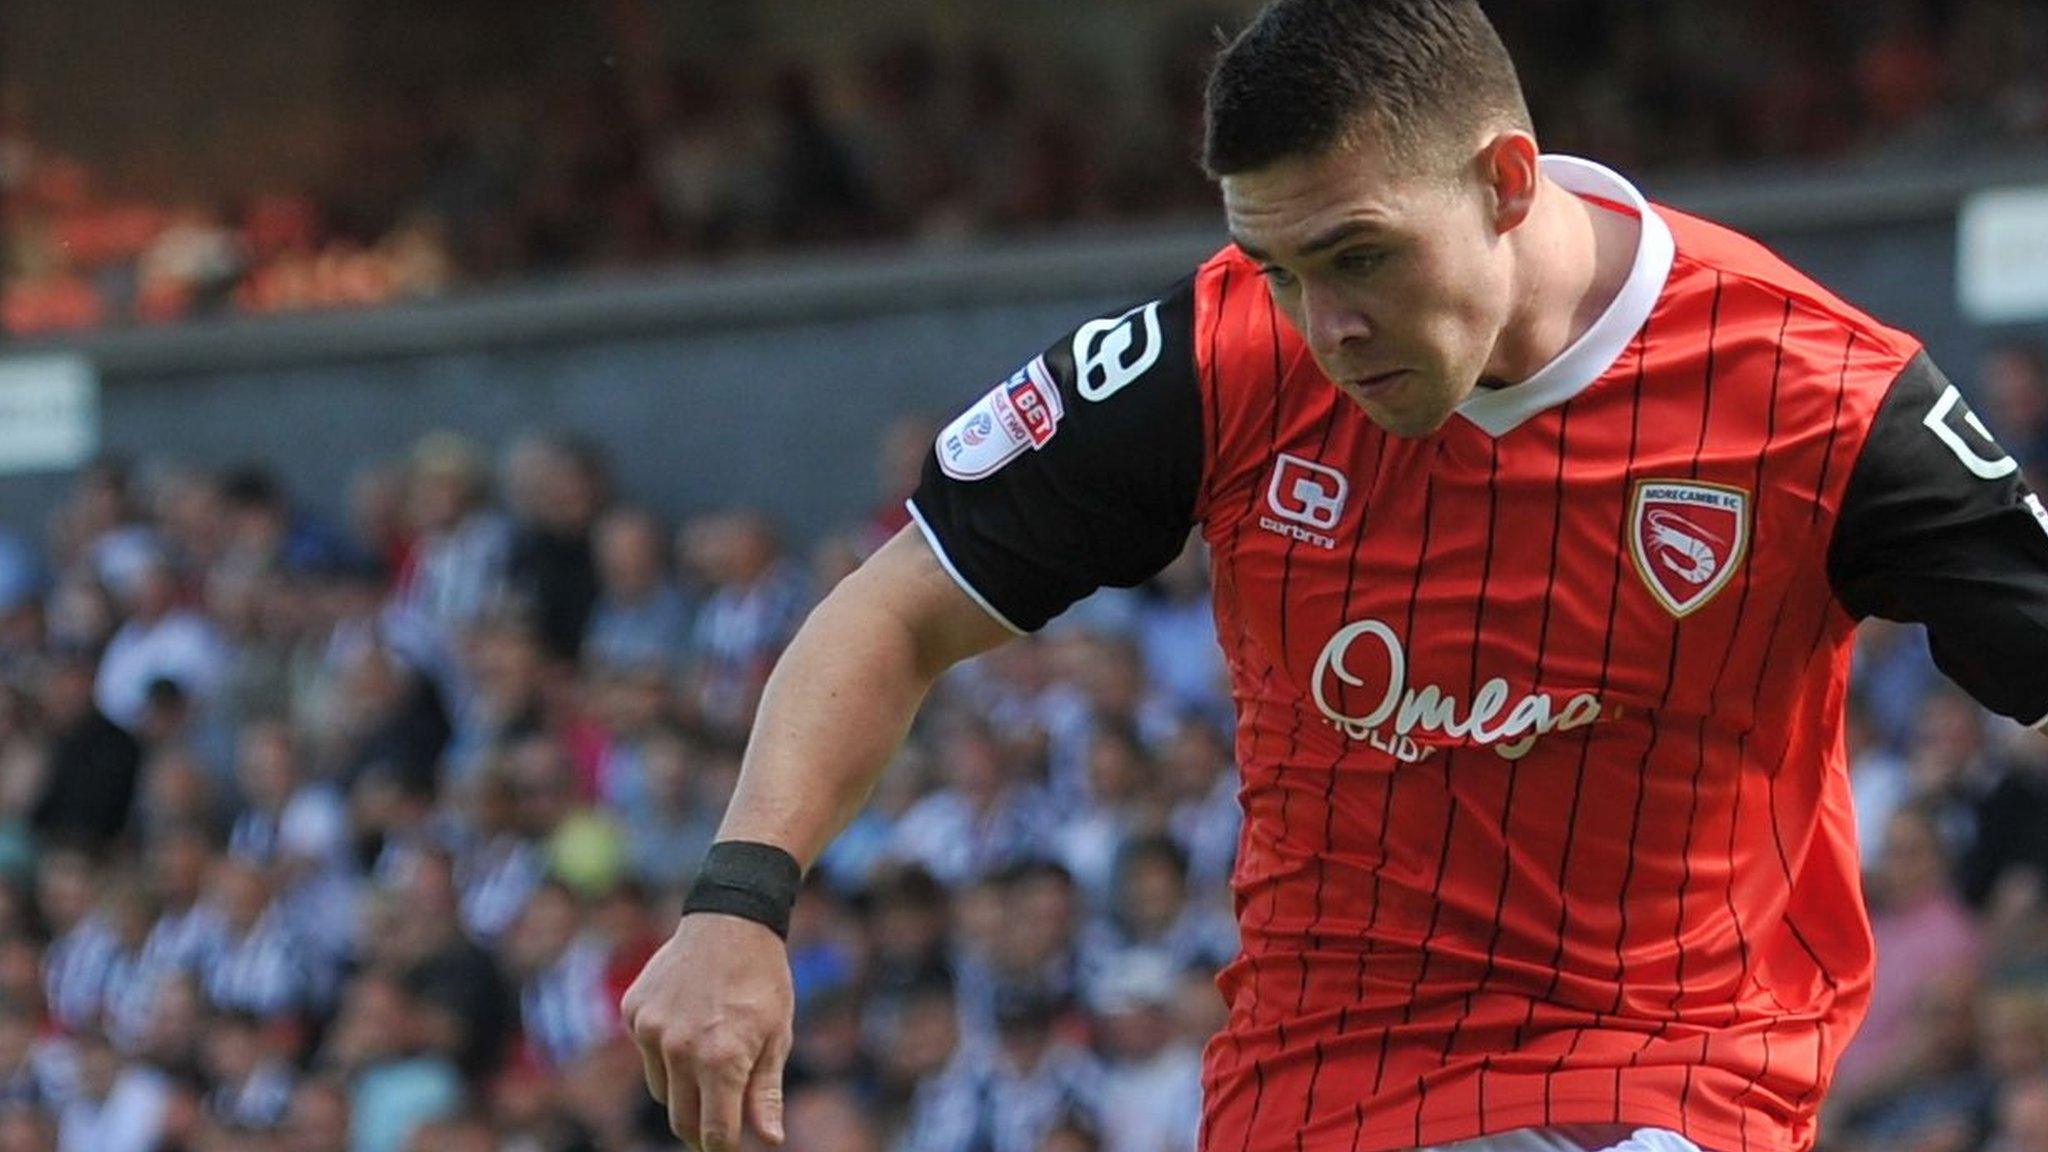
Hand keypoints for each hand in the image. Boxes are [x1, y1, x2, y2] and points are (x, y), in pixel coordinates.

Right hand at [620, 912, 794, 1148]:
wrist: (730, 920)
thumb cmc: (762, 981)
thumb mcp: (777, 1036)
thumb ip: (766, 1093)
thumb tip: (771, 1140)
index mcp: (720, 1060)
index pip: (713, 1133)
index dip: (723, 1146)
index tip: (729, 1144)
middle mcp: (679, 1049)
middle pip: (681, 1119)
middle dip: (700, 1128)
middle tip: (718, 1120)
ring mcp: (650, 1030)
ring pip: (661, 1088)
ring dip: (682, 1088)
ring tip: (709, 1055)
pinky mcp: (633, 1012)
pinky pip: (646, 1052)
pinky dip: (664, 1051)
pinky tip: (688, 1021)